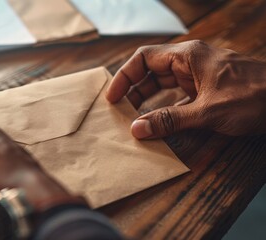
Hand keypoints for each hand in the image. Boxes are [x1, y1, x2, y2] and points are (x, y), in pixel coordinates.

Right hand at [106, 40, 265, 138]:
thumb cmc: (254, 97)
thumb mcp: (207, 112)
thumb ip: (170, 120)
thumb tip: (137, 129)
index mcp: (187, 57)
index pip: (143, 59)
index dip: (124, 77)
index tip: (113, 98)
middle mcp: (189, 63)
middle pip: (150, 73)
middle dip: (133, 91)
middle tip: (119, 113)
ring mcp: (199, 77)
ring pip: (163, 86)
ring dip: (148, 102)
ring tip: (132, 120)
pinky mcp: (207, 92)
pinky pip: (177, 98)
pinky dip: (165, 110)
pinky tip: (157, 124)